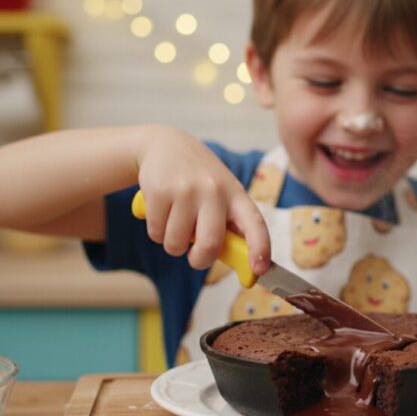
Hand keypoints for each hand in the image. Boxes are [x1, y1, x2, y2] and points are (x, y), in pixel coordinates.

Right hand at [136, 126, 269, 273]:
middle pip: (210, 244)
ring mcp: (186, 190)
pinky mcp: (159, 191)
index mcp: (236, 195)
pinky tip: (162, 212)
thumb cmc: (200, 181)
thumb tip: (244, 265)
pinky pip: (156, 233)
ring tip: (176, 222)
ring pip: (177, 244)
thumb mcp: (222, 194)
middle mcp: (214, 191)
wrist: (166, 145)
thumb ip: (230, 225)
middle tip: (195, 257)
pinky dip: (157, 232)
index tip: (259, 270)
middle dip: (199, 260)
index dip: (260, 248)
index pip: (255, 223)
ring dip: (173, 244)